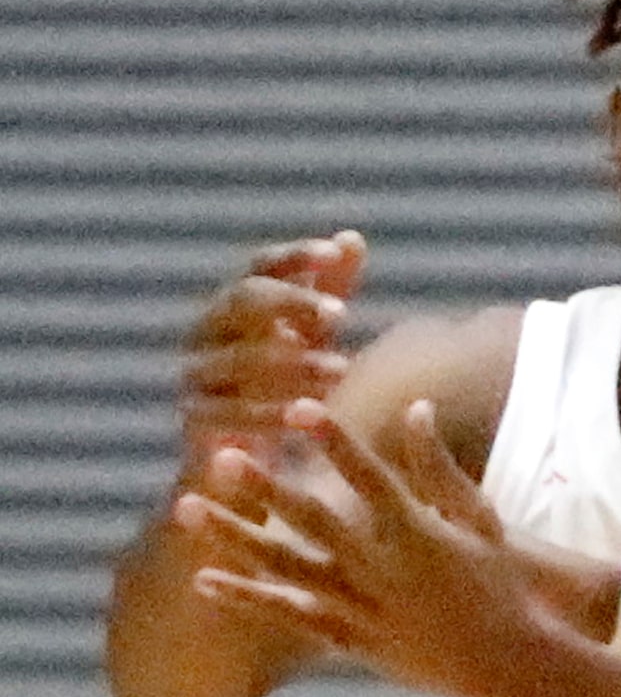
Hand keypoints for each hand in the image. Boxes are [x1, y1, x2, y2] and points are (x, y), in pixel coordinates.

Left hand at [175, 397, 543, 696]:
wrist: (514, 665)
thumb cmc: (506, 587)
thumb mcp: (480, 520)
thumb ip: (440, 466)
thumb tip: (416, 408)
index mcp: (420, 534)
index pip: (370, 478)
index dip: (335, 440)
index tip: (300, 407)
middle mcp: (385, 570)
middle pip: (313, 522)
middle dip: (265, 488)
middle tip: (222, 457)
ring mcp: (365, 607)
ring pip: (288, 569)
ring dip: (235, 537)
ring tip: (187, 510)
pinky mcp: (355, 640)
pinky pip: (292, 616)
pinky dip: (248, 598)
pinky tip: (206, 580)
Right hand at [180, 232, 364, 495]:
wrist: (244, 458)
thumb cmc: (285, 384)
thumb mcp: (312, 338)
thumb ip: (329, 291)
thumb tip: (351, 237)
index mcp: (234, 305)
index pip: (260, 267)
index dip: (295, 257)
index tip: (335, 253)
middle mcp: (206, 329)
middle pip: (243, 300)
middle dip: (292, 303)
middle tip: (342, 315)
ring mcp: (193, 373)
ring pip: (240, 358)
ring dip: (293, 363)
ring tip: (342, 370)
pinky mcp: (192, 419)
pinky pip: (228, 412)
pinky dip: (268, 414)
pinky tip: (308, 415)